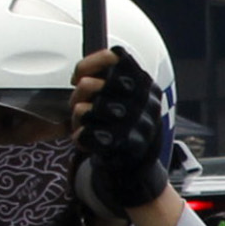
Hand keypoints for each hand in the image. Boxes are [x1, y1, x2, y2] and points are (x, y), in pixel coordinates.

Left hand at [71, 50, 171, 215]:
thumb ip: (114, 80)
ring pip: (83, 110)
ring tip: (85, 123)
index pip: (115, 57)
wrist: (141, 167)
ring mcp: (134, 125)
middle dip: (79, 94)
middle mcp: (143, 102)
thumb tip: (83, 73)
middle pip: (90, 85)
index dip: (89, 64)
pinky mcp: (122, 147)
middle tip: (81, 102)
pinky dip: (80, 138)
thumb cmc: (131, 127)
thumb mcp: (134, 98)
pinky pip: (85, 135)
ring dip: (78, 118)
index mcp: (147, 86)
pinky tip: (88, 138)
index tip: (79, 75)